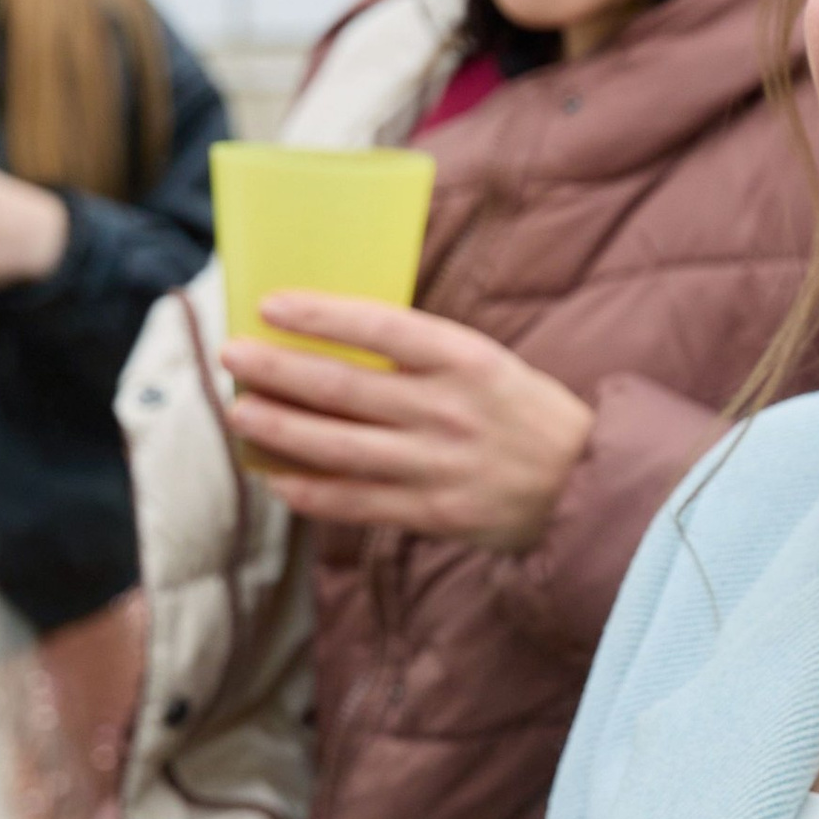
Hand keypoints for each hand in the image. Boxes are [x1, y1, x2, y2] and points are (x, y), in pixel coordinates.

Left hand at [222, 294, 594, 554]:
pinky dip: (309, 490)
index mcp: (467, 360)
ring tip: (238, 413)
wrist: (586, 485)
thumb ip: (421, 354)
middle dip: (277, 370)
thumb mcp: (486, 363)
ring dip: (279, 430)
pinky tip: (274, 475)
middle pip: (344, 389)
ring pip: (339, 448)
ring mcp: (438, 466)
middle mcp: (449, 411)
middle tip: (232, 355)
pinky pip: (355, 503)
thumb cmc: (524, 413)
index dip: (321, 315)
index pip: (381, 327)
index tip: (270, 304)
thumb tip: (332, 339)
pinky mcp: (433, 514)